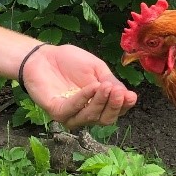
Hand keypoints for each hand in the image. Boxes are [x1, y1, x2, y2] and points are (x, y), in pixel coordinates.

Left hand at [21, 44, 136, 130]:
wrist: (43, 56)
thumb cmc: (70, 62)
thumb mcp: (97, 69)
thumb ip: (110, 82)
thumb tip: (127, 96)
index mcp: (99, 103)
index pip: (116, 111)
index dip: (124, 105)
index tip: (131, 96)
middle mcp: (86, 113)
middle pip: (106, 119)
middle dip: (114, 106)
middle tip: (117, 92)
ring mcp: (71, 115)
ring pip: (91, 117)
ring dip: (100, 102)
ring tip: (105, 87)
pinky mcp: (57, 112)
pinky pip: (73, 110)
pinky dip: (84, 99)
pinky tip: (92, 87)